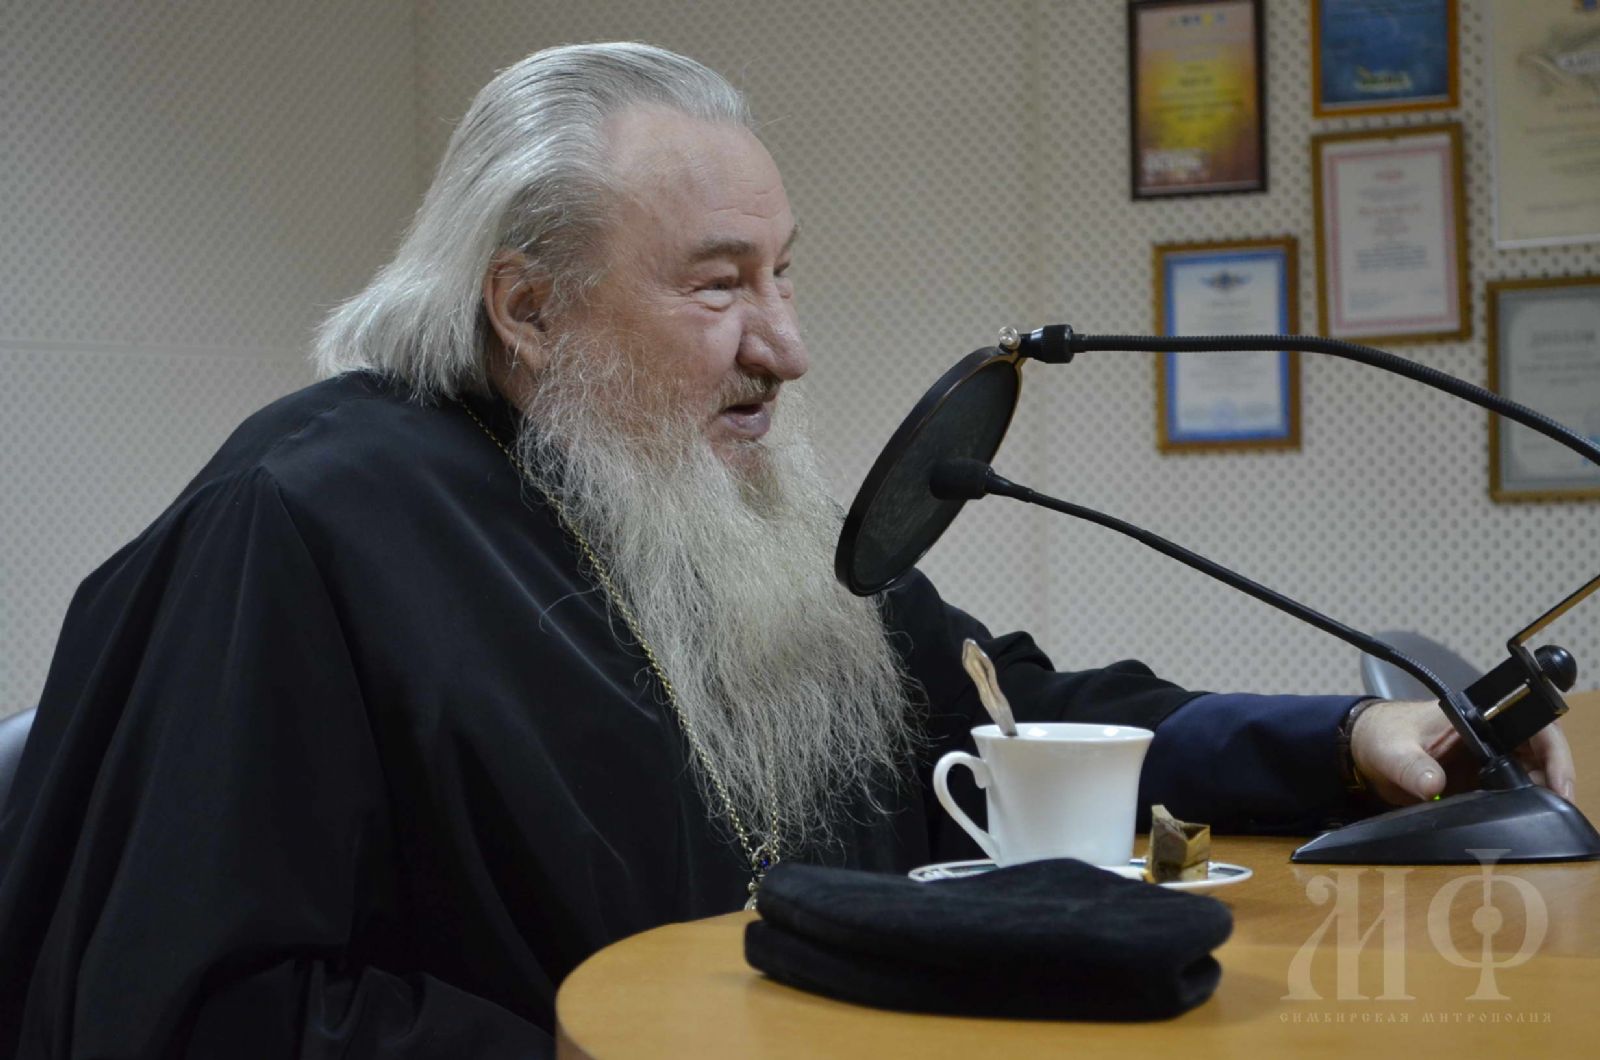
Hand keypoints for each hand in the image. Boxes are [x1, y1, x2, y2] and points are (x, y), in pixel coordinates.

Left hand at [1349, 699, 1576, 805]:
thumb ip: (1410, 767)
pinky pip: (1507, 795)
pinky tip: (1515, 824)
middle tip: (1554, 810)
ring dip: (1536, 797)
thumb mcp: (1390, 750)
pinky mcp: (1478, 782)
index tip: (1559, 782)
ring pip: (1529, 776)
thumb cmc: (1380, 734)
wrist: (1363, 747)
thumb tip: (1432, 784)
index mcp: (1474, 718)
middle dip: (1552, 781)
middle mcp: (1488, 738)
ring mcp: (1486, 761)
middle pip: (1540, 755)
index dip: (1554, 752)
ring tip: (1538, 820)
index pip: (1531, 726)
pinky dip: (1515, 809)